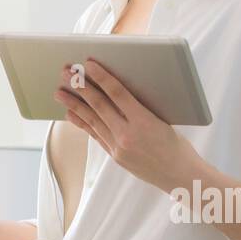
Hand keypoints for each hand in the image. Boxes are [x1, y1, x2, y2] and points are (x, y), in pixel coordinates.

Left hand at [53, 58, 204, 192]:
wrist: (181, 177)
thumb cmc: (177, 145)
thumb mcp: (163, 119)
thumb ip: (140, 106)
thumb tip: (118, 89)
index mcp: (144, 121)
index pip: (117, 93)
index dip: (101, 76)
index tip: (88, 63)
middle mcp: (128, 134)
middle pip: (99, 105)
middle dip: (80, 86)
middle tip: (66, 72)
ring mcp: (119, 147)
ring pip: (92, 120)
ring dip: (74, 104)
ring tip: (59, 92)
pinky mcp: (115, 155)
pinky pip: (95, 135)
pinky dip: (82, 123)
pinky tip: (71, 113)